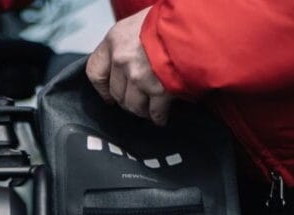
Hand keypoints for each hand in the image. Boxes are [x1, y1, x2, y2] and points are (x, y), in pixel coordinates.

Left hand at [86, 8, 174, 125]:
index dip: (102, 88)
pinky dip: (159, 117)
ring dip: (142, 110)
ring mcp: (140, 77)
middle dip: (127, 100)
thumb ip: (130, 43)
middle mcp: (123, 59)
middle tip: (137, 100)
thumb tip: (129, 60)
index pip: (95, 72)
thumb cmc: (172, 19)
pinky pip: (155, 112)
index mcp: (115, 40)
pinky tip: (161, 117)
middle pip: (117, 93)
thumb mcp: (141, 22)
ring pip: (134, 106)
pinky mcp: (160, 90)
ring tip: (150, 108)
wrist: (198, 23)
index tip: (108, 95)